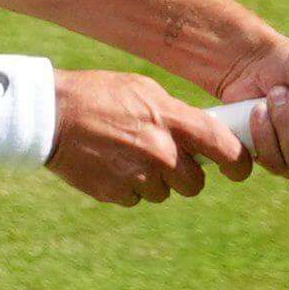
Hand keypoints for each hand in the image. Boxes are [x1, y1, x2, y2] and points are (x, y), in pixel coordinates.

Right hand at [48, 70, 251, 204]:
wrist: (49, 116)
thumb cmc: (99, 96)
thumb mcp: (143, 91)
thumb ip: (176, 114)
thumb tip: (202, 135)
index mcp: (170, 120)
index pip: (223, 148)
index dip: (239, 162)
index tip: (239, 168)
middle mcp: (159, 151)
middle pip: (195, 182)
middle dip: (186, 175)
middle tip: (168, 160)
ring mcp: (136, 175)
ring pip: (164, 192)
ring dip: (154, 180)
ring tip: (128, 156)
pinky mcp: (114, 193)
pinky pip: (136, 198)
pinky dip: (128, 186)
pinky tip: (111, 165)